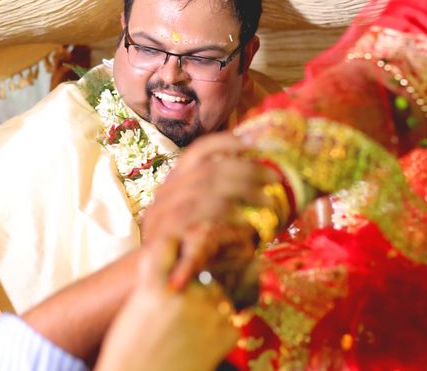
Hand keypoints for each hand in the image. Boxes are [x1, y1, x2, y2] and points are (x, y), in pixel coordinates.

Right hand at [96, 240, 237, 370]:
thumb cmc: (131, 355)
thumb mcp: (135, 311)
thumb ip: (157, 285)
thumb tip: (180, 270)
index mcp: (154, 286)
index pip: (170, 243)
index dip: (175, 246)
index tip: (178, 251)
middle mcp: (183, 293)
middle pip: (200, 275)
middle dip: (195, 289)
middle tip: (179, 316)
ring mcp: (207, 312)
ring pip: (217, 295)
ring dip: (208, 307)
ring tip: (188, 333)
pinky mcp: (226, 333)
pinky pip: (229, 320)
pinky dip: (219, 330)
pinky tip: (200, 346)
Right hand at [142, 132, 278, 286]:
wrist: (153, 283)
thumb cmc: (184, 250)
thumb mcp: (194, 219)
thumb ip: (212, 199)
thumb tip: (252, 178)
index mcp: (172, 184)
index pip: (196, 152)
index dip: (224, 143)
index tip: (250, 143)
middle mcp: (165, 195)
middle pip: (209, 170)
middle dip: (246, 171)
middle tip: (273, 178)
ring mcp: (164, 215)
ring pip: (208, 190)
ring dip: (245, 193)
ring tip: (270, 202)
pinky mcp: (169, 237)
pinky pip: (205, 219)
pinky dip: (231, 218)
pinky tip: (250, 224)